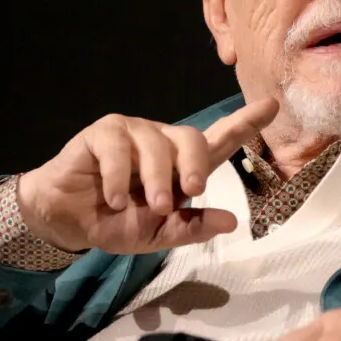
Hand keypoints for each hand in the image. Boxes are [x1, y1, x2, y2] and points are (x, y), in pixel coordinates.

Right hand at [16, 98, 277, 254]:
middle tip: (191, 191)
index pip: (220, 139)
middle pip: (192, 138)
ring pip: (156, 145)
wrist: (68, 220)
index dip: (246, 122)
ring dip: (156, 179)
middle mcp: (162, 143)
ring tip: (151, 207)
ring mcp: (133, 133)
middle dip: (195, 165)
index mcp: (182, 165)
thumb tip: (231, 221)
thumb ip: (191, 228)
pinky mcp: (103, 132)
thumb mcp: (158, 235)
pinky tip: (116, 198)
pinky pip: (118, 148)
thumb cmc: (117, 222)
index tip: (272, 105)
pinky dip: (120, 178)